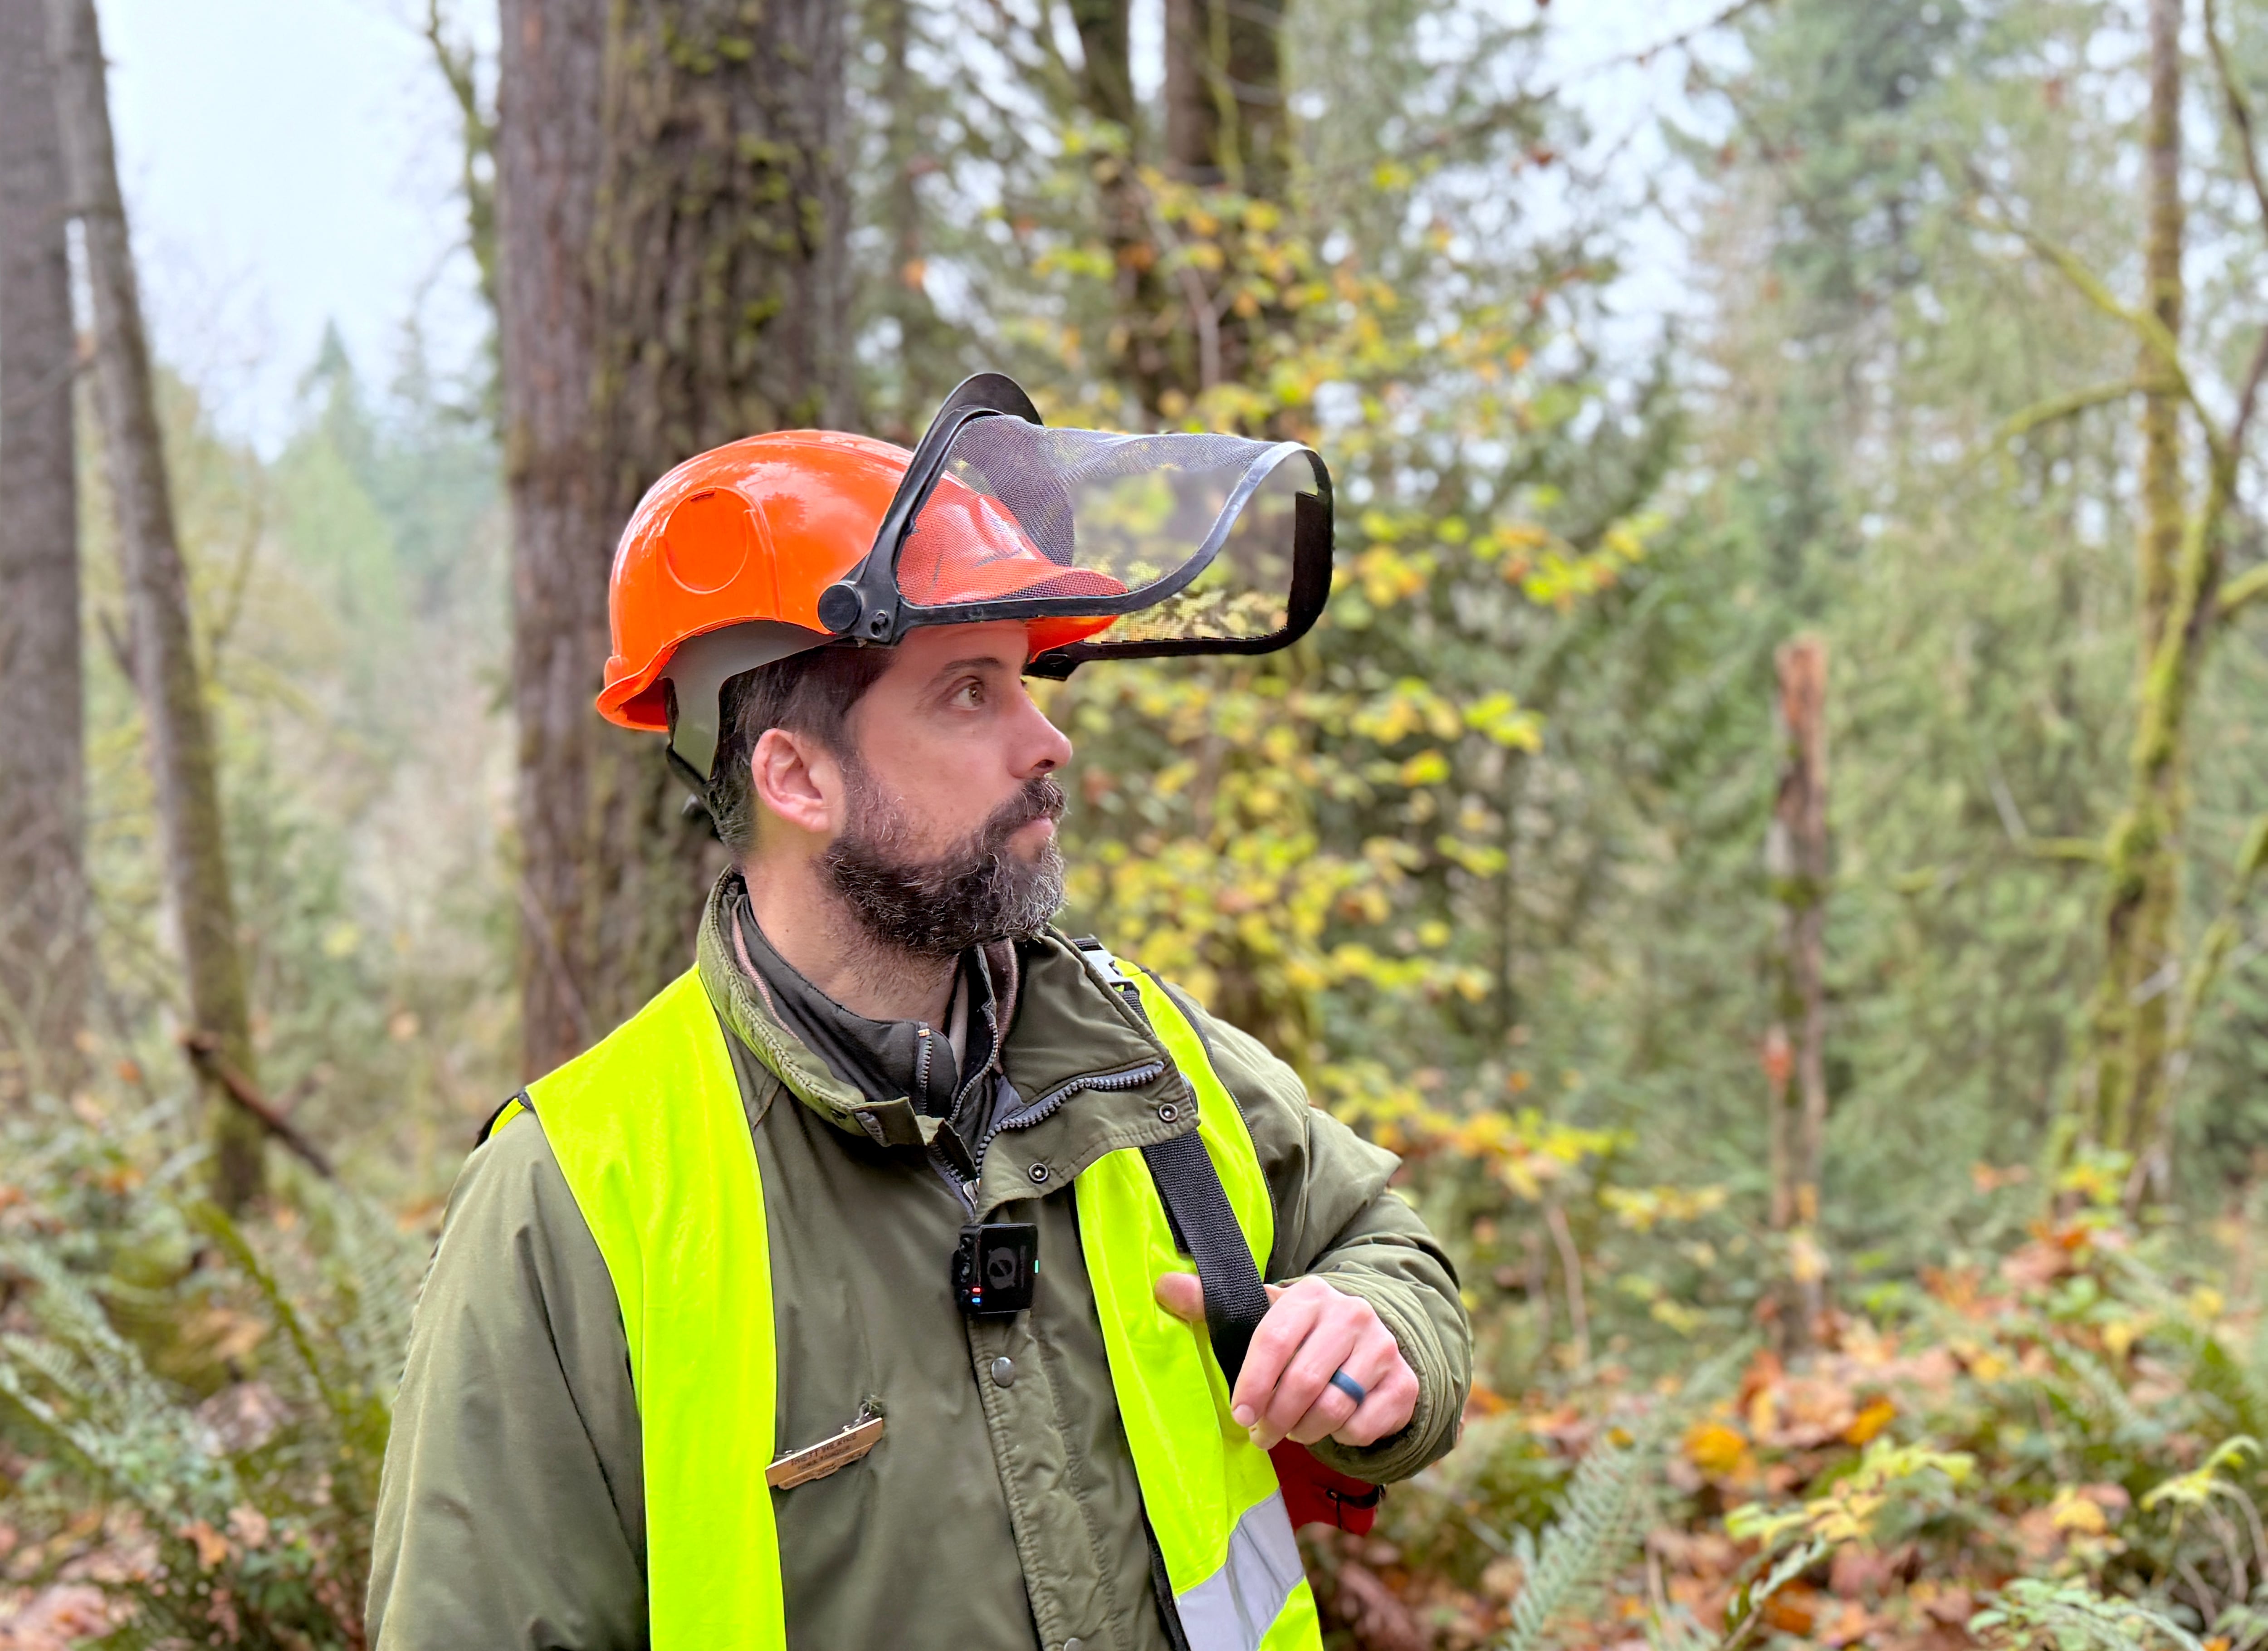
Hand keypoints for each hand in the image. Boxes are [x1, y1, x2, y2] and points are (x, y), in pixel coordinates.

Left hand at [1155, 1272, 1417, 1450]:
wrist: (1366, 1342)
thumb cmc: (1300, 1335)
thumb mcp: (1259, 1315)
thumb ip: (1210, 1303)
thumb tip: (1161, 1286)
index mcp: (1311, 1295)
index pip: (1275, 1340)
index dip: (1253, 1383)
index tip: (1240, 1414)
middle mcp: (1353, 1315)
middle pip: (1305, 1381)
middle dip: (1276, 1418)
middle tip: (1261, 1434)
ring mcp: (1384, 1348)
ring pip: (1335, 1408)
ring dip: (1305, 1431)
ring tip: (1293, 1430)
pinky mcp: (1404, 1383)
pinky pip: (1365, 1425)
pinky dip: (1343, 1437)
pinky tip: (1334, 1425)